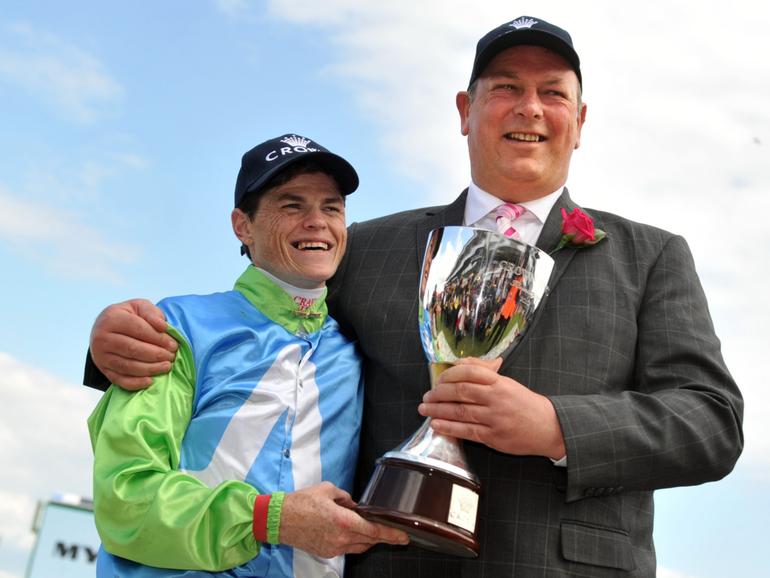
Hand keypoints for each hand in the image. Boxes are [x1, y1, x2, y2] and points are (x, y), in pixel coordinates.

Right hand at [90, 299, 176, 389]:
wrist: (105, 329)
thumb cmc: (128, 316)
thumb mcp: (139, 307)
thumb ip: (151, 313)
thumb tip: (163, 326)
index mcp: (111, 318)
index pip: (138, 329)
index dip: (158, 338)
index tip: (174, 344)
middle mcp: (102, 338)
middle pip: (133, 349)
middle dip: (156, 354)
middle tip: (172, 356)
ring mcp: (100, 356)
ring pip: (128, 366)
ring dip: (150, 369)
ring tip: (167, 366)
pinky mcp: (103, 369)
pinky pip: (119, 380)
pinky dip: (135, 383)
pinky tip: (150, 381)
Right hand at [280, 482, 408, 557]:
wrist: (279, 519)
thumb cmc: (301, 503)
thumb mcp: (327, 490)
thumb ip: (345, 497)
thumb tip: (354, 504)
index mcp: (343, 521)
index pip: (374, 531)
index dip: (391, 534)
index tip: (403, 536)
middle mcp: (341, 538)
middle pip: (370, 540)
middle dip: (383, 537)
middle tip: (396, 534)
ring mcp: (334, 547)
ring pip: (360, 546)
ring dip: (369, 539)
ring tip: (374, 531)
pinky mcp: (326, 552)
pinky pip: (348, 549)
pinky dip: (355, 542)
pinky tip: (354, 533)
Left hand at [418, 358, 565, 458]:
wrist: (548, 427)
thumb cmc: (524, 403)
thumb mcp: (507, 382)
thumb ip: (485, 372)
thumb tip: (460, 363)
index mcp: (499, 382)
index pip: (469, 372)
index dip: (449, 374)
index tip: (438, 379)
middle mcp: (496, 398)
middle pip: (460, 392)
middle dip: (439, 393)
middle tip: (426, 396)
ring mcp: (494, 418)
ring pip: (460, 412)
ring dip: (438, 410)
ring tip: (424, 409)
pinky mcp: (493, 437)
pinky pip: (466, 431)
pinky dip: (448, 428)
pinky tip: (436, 424)